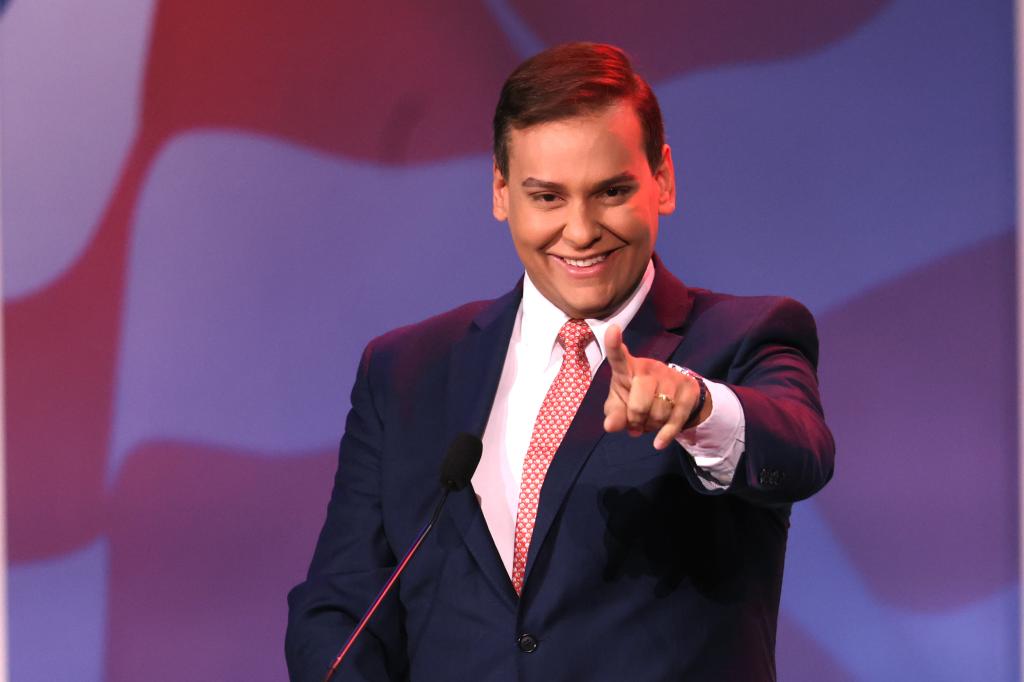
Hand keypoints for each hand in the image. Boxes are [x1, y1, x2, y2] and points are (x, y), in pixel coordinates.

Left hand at [602, 324, 710, 449]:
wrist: (674, 398)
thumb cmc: (638, 398)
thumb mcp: (621, 405)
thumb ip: (614, 414)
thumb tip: (610, 426)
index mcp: (628, 368)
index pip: (618, 356)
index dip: (614, 344)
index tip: (612, 329)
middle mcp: (649, 368)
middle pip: (638, 403)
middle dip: (635, 419)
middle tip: (636, 421)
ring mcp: (670, 377)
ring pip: (658, 413)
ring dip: (651, 426)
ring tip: (650, 422)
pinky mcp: (688, 390)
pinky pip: (675, 419)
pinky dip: (665, 435)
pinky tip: (659, 443)